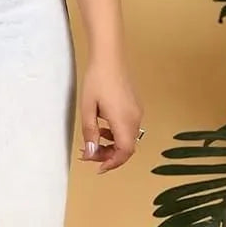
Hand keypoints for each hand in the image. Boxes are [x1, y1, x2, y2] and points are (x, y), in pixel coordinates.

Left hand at [79, 57, 142, 174]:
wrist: (110, 58)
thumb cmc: (96, 81)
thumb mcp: (88, 109)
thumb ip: (90, 133)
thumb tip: (92, 153)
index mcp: (124, 121)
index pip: (124, 152)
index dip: (112, 163)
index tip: (97, 168)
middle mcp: (135, 119)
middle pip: (127, 147)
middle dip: (108, 155)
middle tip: (88, 154)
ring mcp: (137, 112)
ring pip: (127, 138)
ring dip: (111, 145)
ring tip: (92, 143)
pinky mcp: (135, 106)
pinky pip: (128, 128)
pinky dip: (115, 134)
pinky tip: (102, 128)